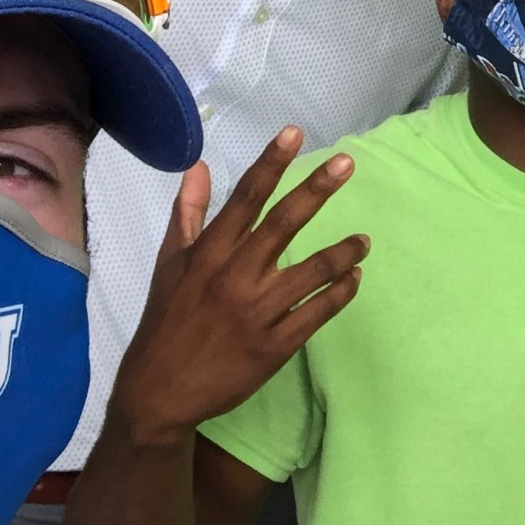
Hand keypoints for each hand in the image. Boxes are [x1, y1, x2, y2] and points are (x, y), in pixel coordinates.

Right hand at [106, 128, 368, 443]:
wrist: (160, 391)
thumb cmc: (166, 321)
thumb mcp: (169, 264)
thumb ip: (188, 214)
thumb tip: (199, 165)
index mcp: (208, 254)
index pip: (244, 199)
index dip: (270, 164)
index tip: (294, 133)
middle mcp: (234, 277)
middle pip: (283, 224)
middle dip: (316, 190)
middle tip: (347, 164)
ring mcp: (257, 313)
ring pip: (313, 272)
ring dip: (344, 252)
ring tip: (364, 241)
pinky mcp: (275, 346)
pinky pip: (318, 313)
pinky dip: (341, 293)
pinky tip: (354, 279)